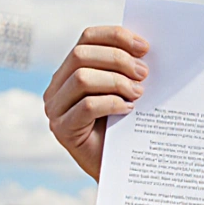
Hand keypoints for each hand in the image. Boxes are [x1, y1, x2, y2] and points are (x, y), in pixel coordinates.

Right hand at [43, 26, 149, 179]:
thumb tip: (147, 48)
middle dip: (118, 60)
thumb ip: (128, 68)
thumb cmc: (126, 125)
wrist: (121, 167)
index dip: (116, 37)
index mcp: (71, 69)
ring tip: (139, 93)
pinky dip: (112, 103)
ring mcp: (56, 109)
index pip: (87, 38)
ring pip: (82, 78)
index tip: (145, 47)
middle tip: (145, 74)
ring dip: (117, 82)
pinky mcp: (62, 130)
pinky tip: (129, 109)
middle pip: (82, 55)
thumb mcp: (127, 90)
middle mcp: (57, 86)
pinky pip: (86, 106)